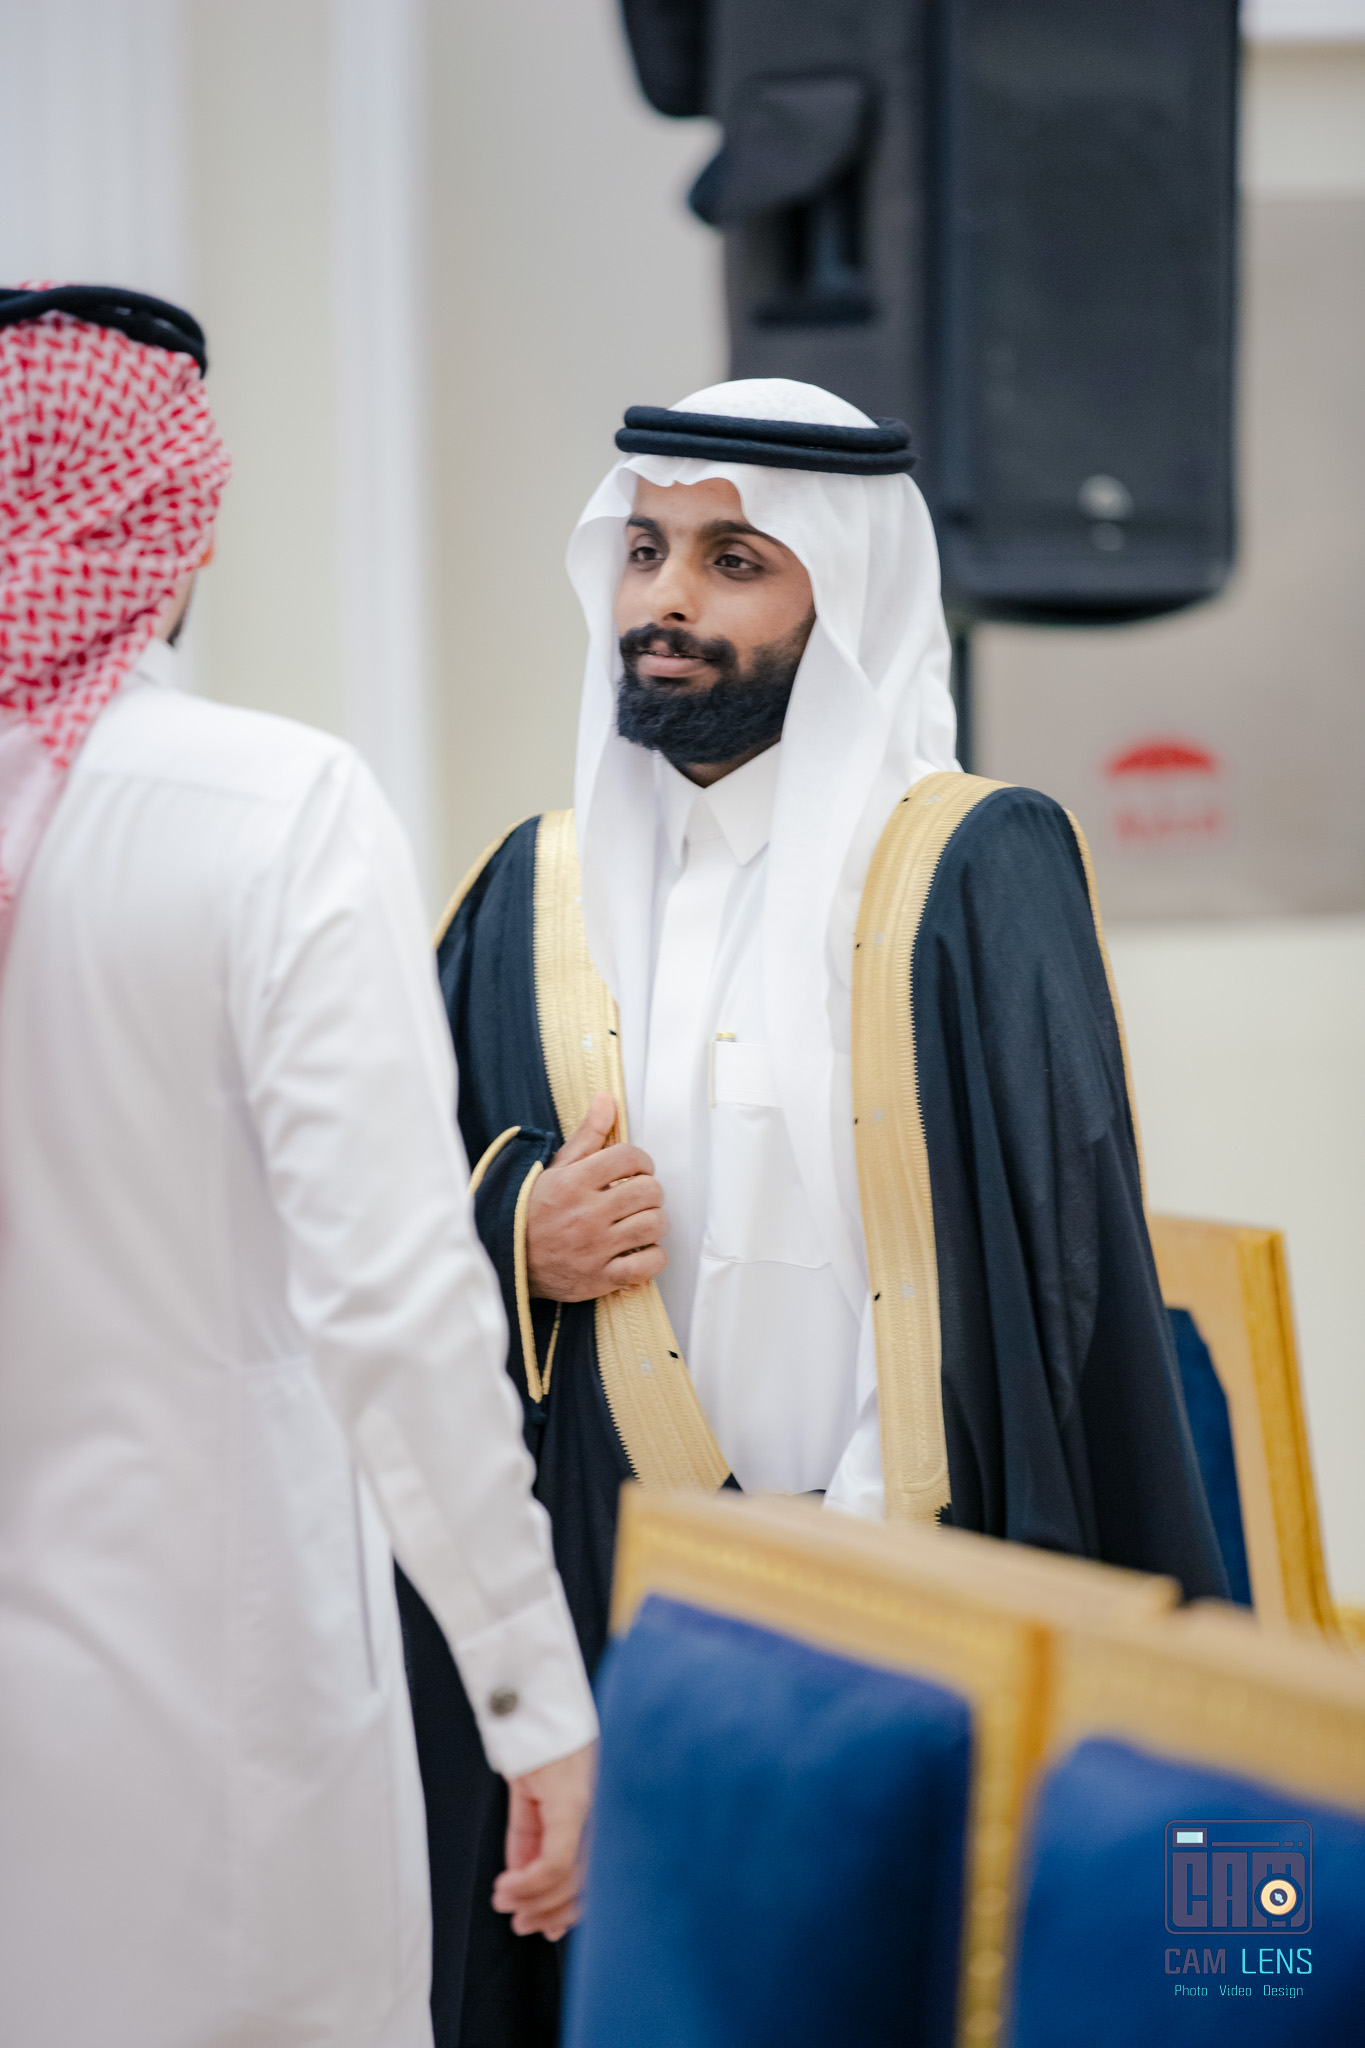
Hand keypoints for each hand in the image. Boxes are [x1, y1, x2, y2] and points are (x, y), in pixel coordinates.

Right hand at [491, 1741, 596, 1939]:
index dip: (573, 1910)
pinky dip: (527, 1881)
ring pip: (568, 1880)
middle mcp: (606, 1817)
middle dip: (549, 1912)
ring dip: (532, 1900)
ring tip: (506, 1902)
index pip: (598, 1878)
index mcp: (603, 1817)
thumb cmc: (540, 1746)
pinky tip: (506, 1886)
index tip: (549, 1929)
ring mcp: (593, 1811)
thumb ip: (534, 1841)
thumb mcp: (536, 1803)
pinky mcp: (573, 1804)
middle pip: (587, 1886)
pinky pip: (554, 1861)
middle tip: (521, 1924)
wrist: (533, 1706)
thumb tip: (524, 1884)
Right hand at [526, 1091, 667, 1301]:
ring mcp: (595, 1248)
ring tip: (639, 1221)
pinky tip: (641, 1250)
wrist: (506, 1260)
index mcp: (574, 1182)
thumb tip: (607, 1100)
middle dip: (650, 1191)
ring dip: (654, 1222)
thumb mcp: (555, 1168)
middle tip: (638, 1196)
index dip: (642, 1161)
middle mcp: (587, 1214)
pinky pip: (648, 1265)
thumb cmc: (532, 1212)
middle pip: (649, 1192)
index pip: (631, 1158)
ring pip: (654, 1226)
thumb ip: (587, 1135)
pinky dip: (653, 1257)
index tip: (636, 1170)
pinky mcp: (600, 1278)